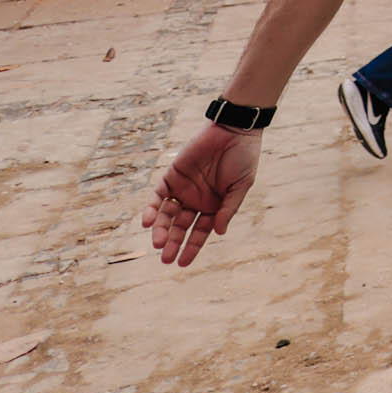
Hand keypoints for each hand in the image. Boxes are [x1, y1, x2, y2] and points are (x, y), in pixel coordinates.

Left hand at [141, 122, 260, 266]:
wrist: (233, 129)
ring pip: (167, 214)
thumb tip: (218, 232)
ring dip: (161, 230)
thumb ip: (228, 208)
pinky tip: (148, 222)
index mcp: (214, 205)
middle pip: (180, 227)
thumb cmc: (243, 157)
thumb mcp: (241, 186)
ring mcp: (183, 188)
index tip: (183, 263)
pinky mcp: (172, 175)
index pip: (200, 231)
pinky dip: (152, 208)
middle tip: (166, 259)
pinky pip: (158, 195)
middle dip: (173, 243)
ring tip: (158, 244)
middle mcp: (196, 200)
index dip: (192, 247)